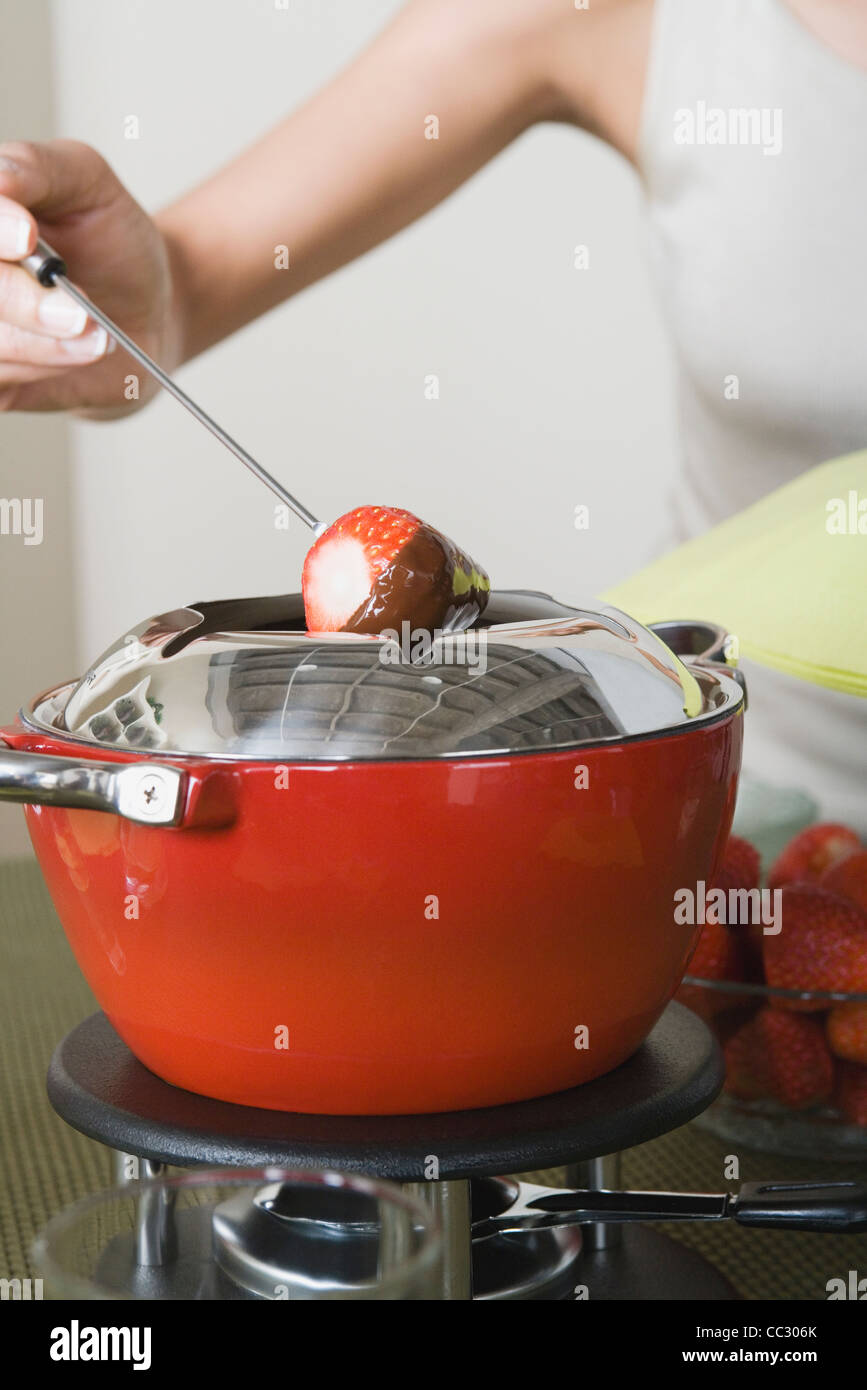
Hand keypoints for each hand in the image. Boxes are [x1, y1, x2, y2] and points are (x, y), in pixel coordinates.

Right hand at [0, 139, 182, 417]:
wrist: (146, 308)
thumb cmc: (111, 240)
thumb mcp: (87, 181)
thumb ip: (38, 169)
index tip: (27, 235)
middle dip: (24, 303)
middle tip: (80, 312)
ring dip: (46, 343)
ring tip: (96, 334)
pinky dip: (43, 369)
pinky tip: (78, 353)